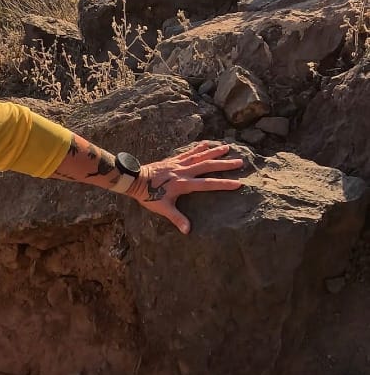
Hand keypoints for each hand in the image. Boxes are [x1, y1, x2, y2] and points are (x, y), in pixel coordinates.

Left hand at [126, 141, 243, 233]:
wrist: (135, 180)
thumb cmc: (148, 195)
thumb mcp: (163, 209)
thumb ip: (177, 218)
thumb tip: (188, 230)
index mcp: (184, 184)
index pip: (208, 184)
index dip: (224, 184)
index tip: (238, 183)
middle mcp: (184, 172)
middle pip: (208, 166)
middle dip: (224, 164)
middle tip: (240, 162)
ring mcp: (179, 164)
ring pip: (200, 156)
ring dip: (214, 152)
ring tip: (228, 147)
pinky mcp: (173, 160)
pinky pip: (188, 153)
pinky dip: (198, 148)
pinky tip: (206, 144)